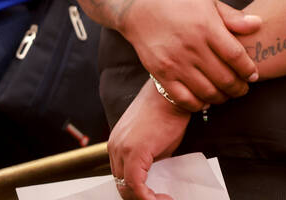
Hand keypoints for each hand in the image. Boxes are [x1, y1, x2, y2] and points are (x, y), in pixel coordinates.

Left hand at [109, 78, 191, 199]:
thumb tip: (153, 177)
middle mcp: (114, 147)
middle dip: (139, 197)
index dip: (136, 191)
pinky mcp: (134, 152)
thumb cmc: (167, 112)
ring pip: (126, 187)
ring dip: (144, 198)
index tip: (152, 196)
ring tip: (162, 199)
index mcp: (117, 144)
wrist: (171, 95)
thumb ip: (148, 160)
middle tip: (158, 199)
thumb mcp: (155, 142)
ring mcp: (121, 149)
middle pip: (120, 184)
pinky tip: (161, 198)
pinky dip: (148, 196)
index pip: (120, 176)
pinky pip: (136, 184)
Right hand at [121, 0, 260, 111]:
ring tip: (227, 94)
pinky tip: (206, 99)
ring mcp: (175, 63)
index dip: (248, 69)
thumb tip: (259, 23)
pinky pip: (184, 99)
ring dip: (222, 98)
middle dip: (239, 87)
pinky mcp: (161, 74)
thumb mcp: (209, 4)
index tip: (254, 75)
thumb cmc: (182, 5)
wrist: (142, 9)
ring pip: (207, 92)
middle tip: (243, 88)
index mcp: (206, 27)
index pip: (235, 56)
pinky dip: (199, 104)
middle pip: (224, 78)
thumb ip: (234, 17)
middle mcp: (192, 47)